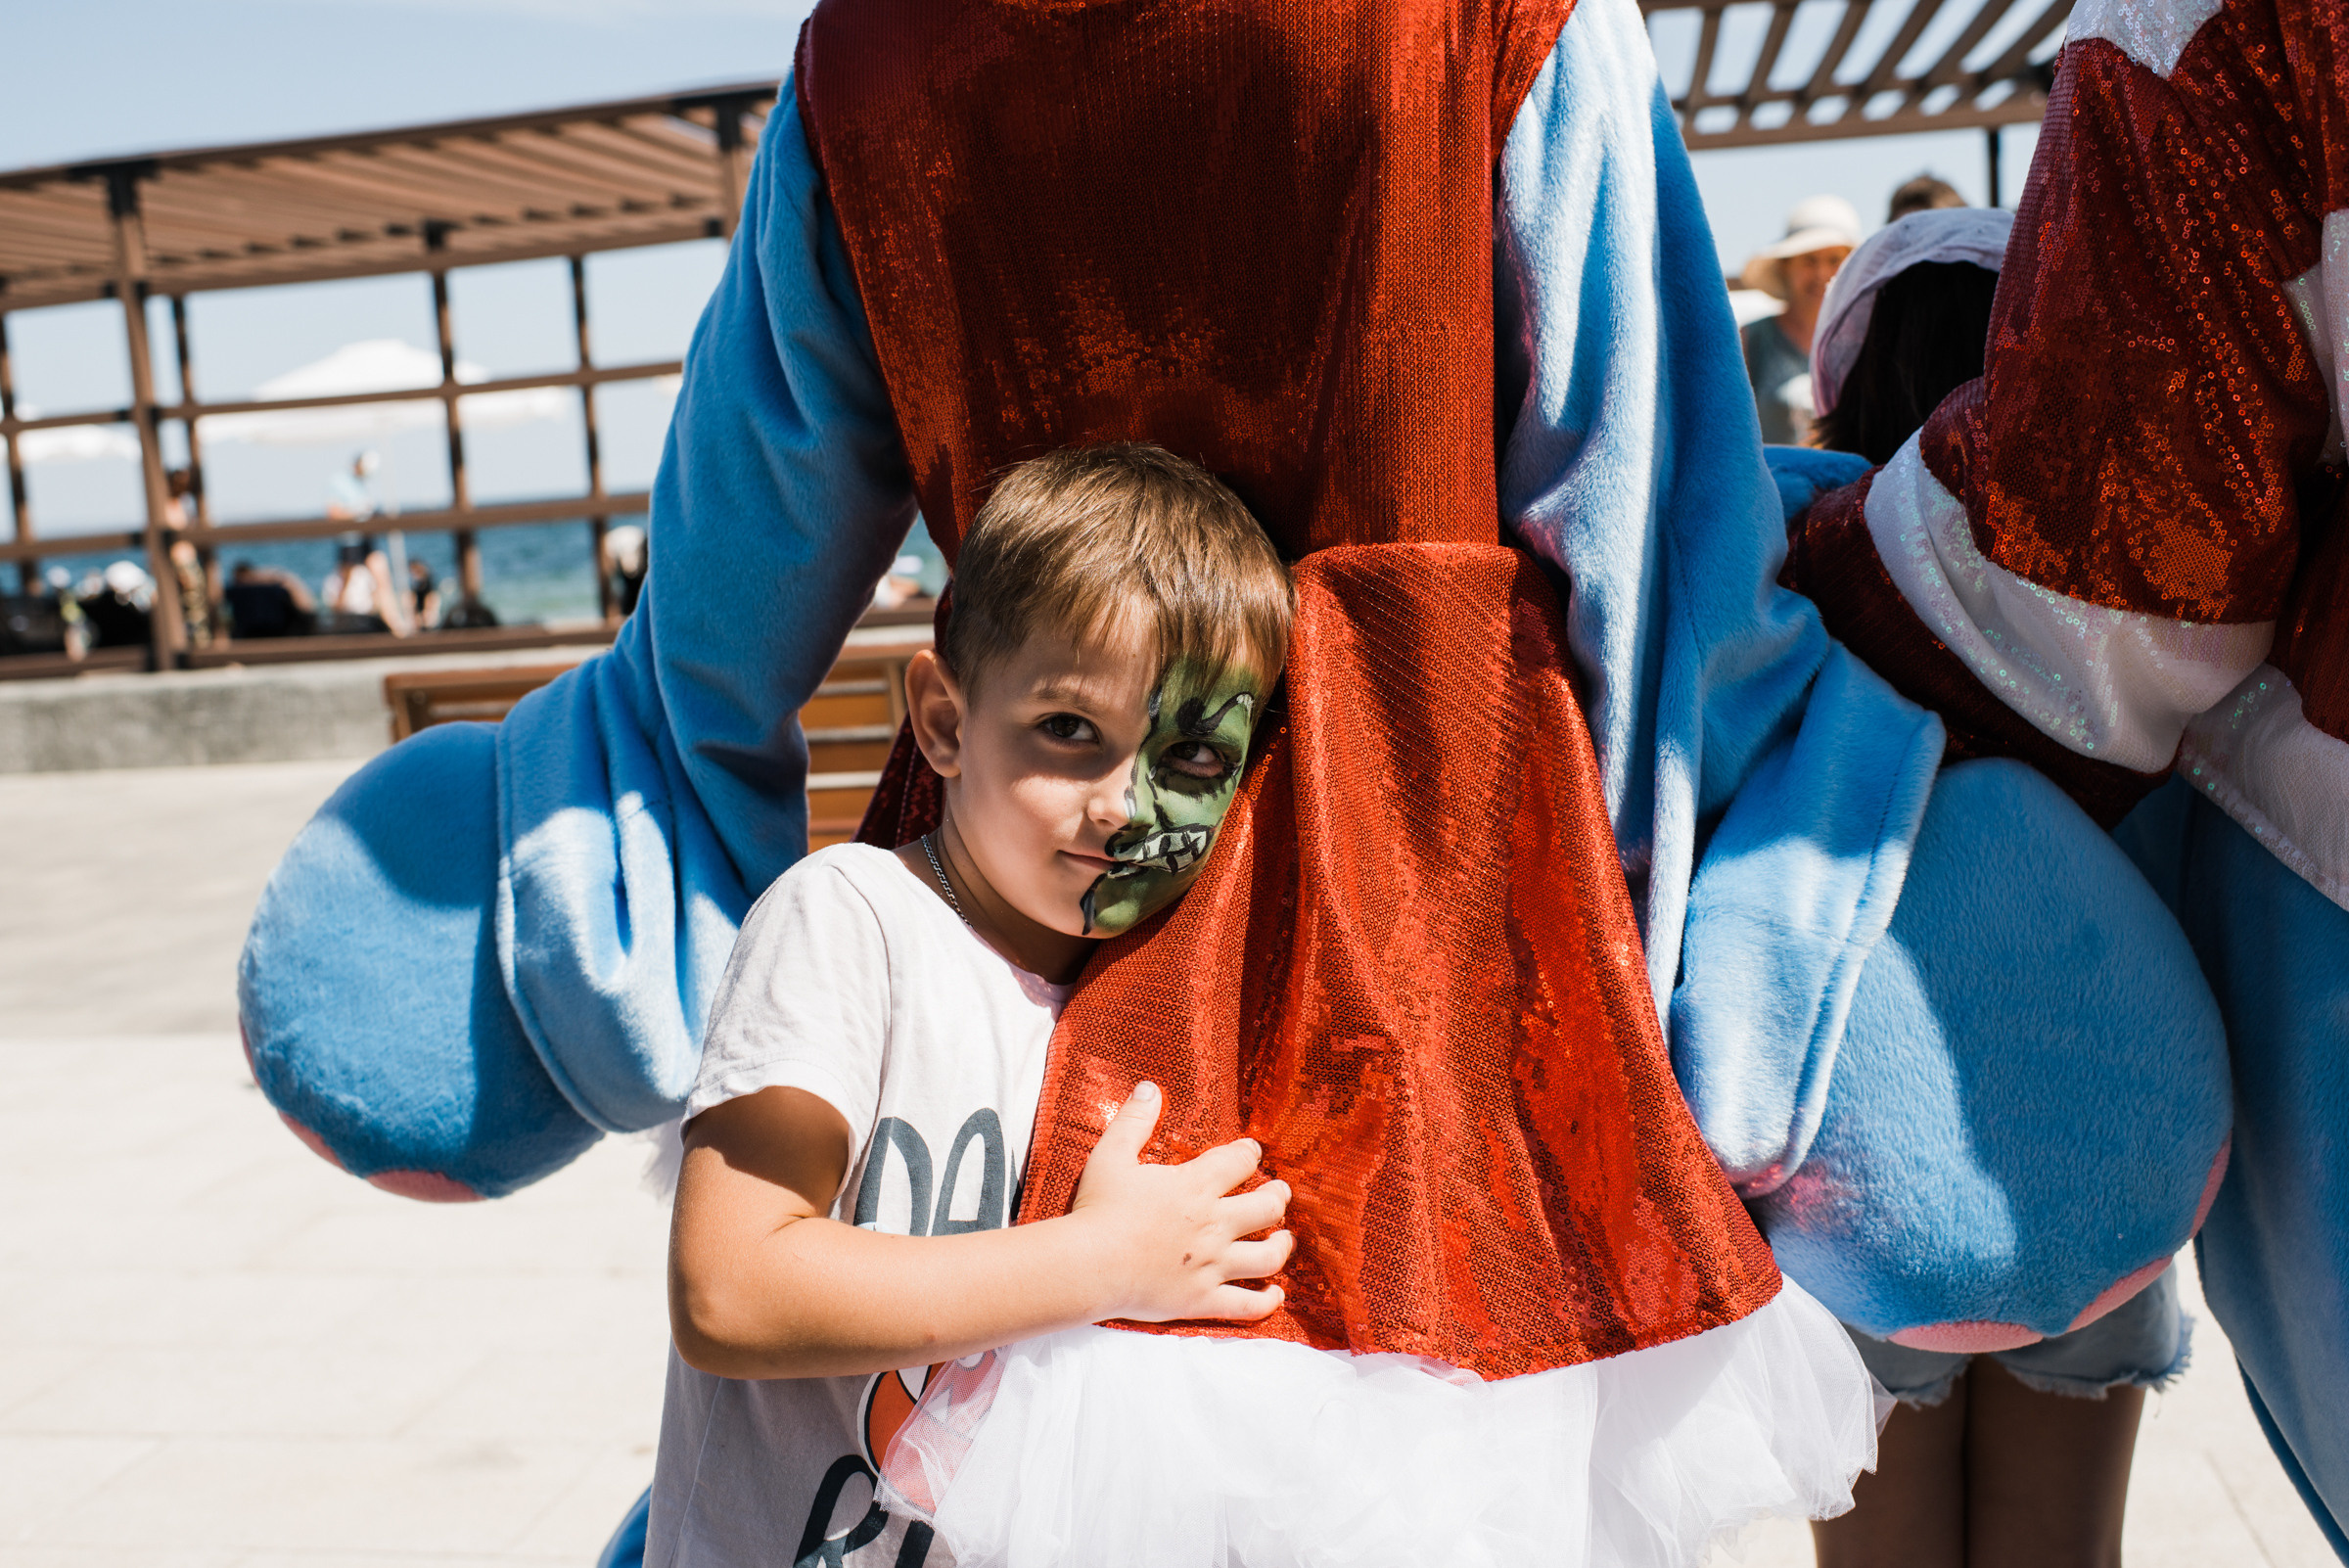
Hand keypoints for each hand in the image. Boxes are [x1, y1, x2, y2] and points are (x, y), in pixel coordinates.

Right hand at [1069, 1081, 1294, 1323]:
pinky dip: (1266, 1302)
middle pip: (1266, 1208)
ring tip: (1284, 1239)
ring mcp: (1211, 1265)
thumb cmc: (1098, 1209)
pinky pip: (1246, 1305)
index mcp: (1195, 1187)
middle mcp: (1213, 1225)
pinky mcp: (1202, 1299)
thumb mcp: (1111, 1156)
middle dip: (1278, 1197)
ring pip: (1267, 1257)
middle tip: (1279, 1193)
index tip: (1251, 1152)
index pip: (1239, 1163)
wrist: (1088, 1265)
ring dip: (1281, 1245)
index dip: (1249, 1153)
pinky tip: (1276, 1295)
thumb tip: (1150, 1089)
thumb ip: (1134, 1121)